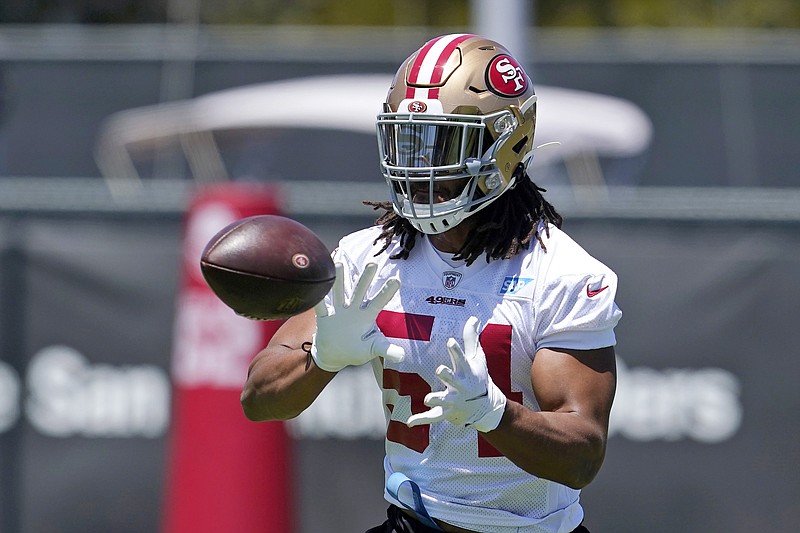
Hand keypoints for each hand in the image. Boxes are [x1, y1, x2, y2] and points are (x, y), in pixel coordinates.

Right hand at [310, 262, 404, 371]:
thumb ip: (386, 350)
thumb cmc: (356, 350)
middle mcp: (353, 310)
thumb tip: (402, 357)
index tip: (396, 280)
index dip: (386, 292)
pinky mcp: (324, 318)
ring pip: (339, 293)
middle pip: (360, 291)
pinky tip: (316, 284)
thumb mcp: (372, 349)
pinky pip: (320, 307)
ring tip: (340, 264)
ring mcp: (338, 312)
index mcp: (367, 317)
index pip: (378, 302)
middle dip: (365, 278)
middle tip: (372, 263)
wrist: (333, 355)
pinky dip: (317, 298)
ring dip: (339, 280)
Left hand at [407, 316, 505, 432]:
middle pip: (453, 380)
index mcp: (466, 371)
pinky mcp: (447, 412)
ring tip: (428, 398)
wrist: (485, 407)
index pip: (461, 359)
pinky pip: (433, 417)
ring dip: (437, 399)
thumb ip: (471, 338)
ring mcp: (454, 400)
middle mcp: (460, 386)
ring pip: (444, 400)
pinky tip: (409, 422)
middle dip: (447, 375)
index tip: (450, 341)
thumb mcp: (477, 358)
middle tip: (439, 369)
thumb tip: (473, 317)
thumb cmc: (478, 378)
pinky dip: (422, 420)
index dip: (456, 350)